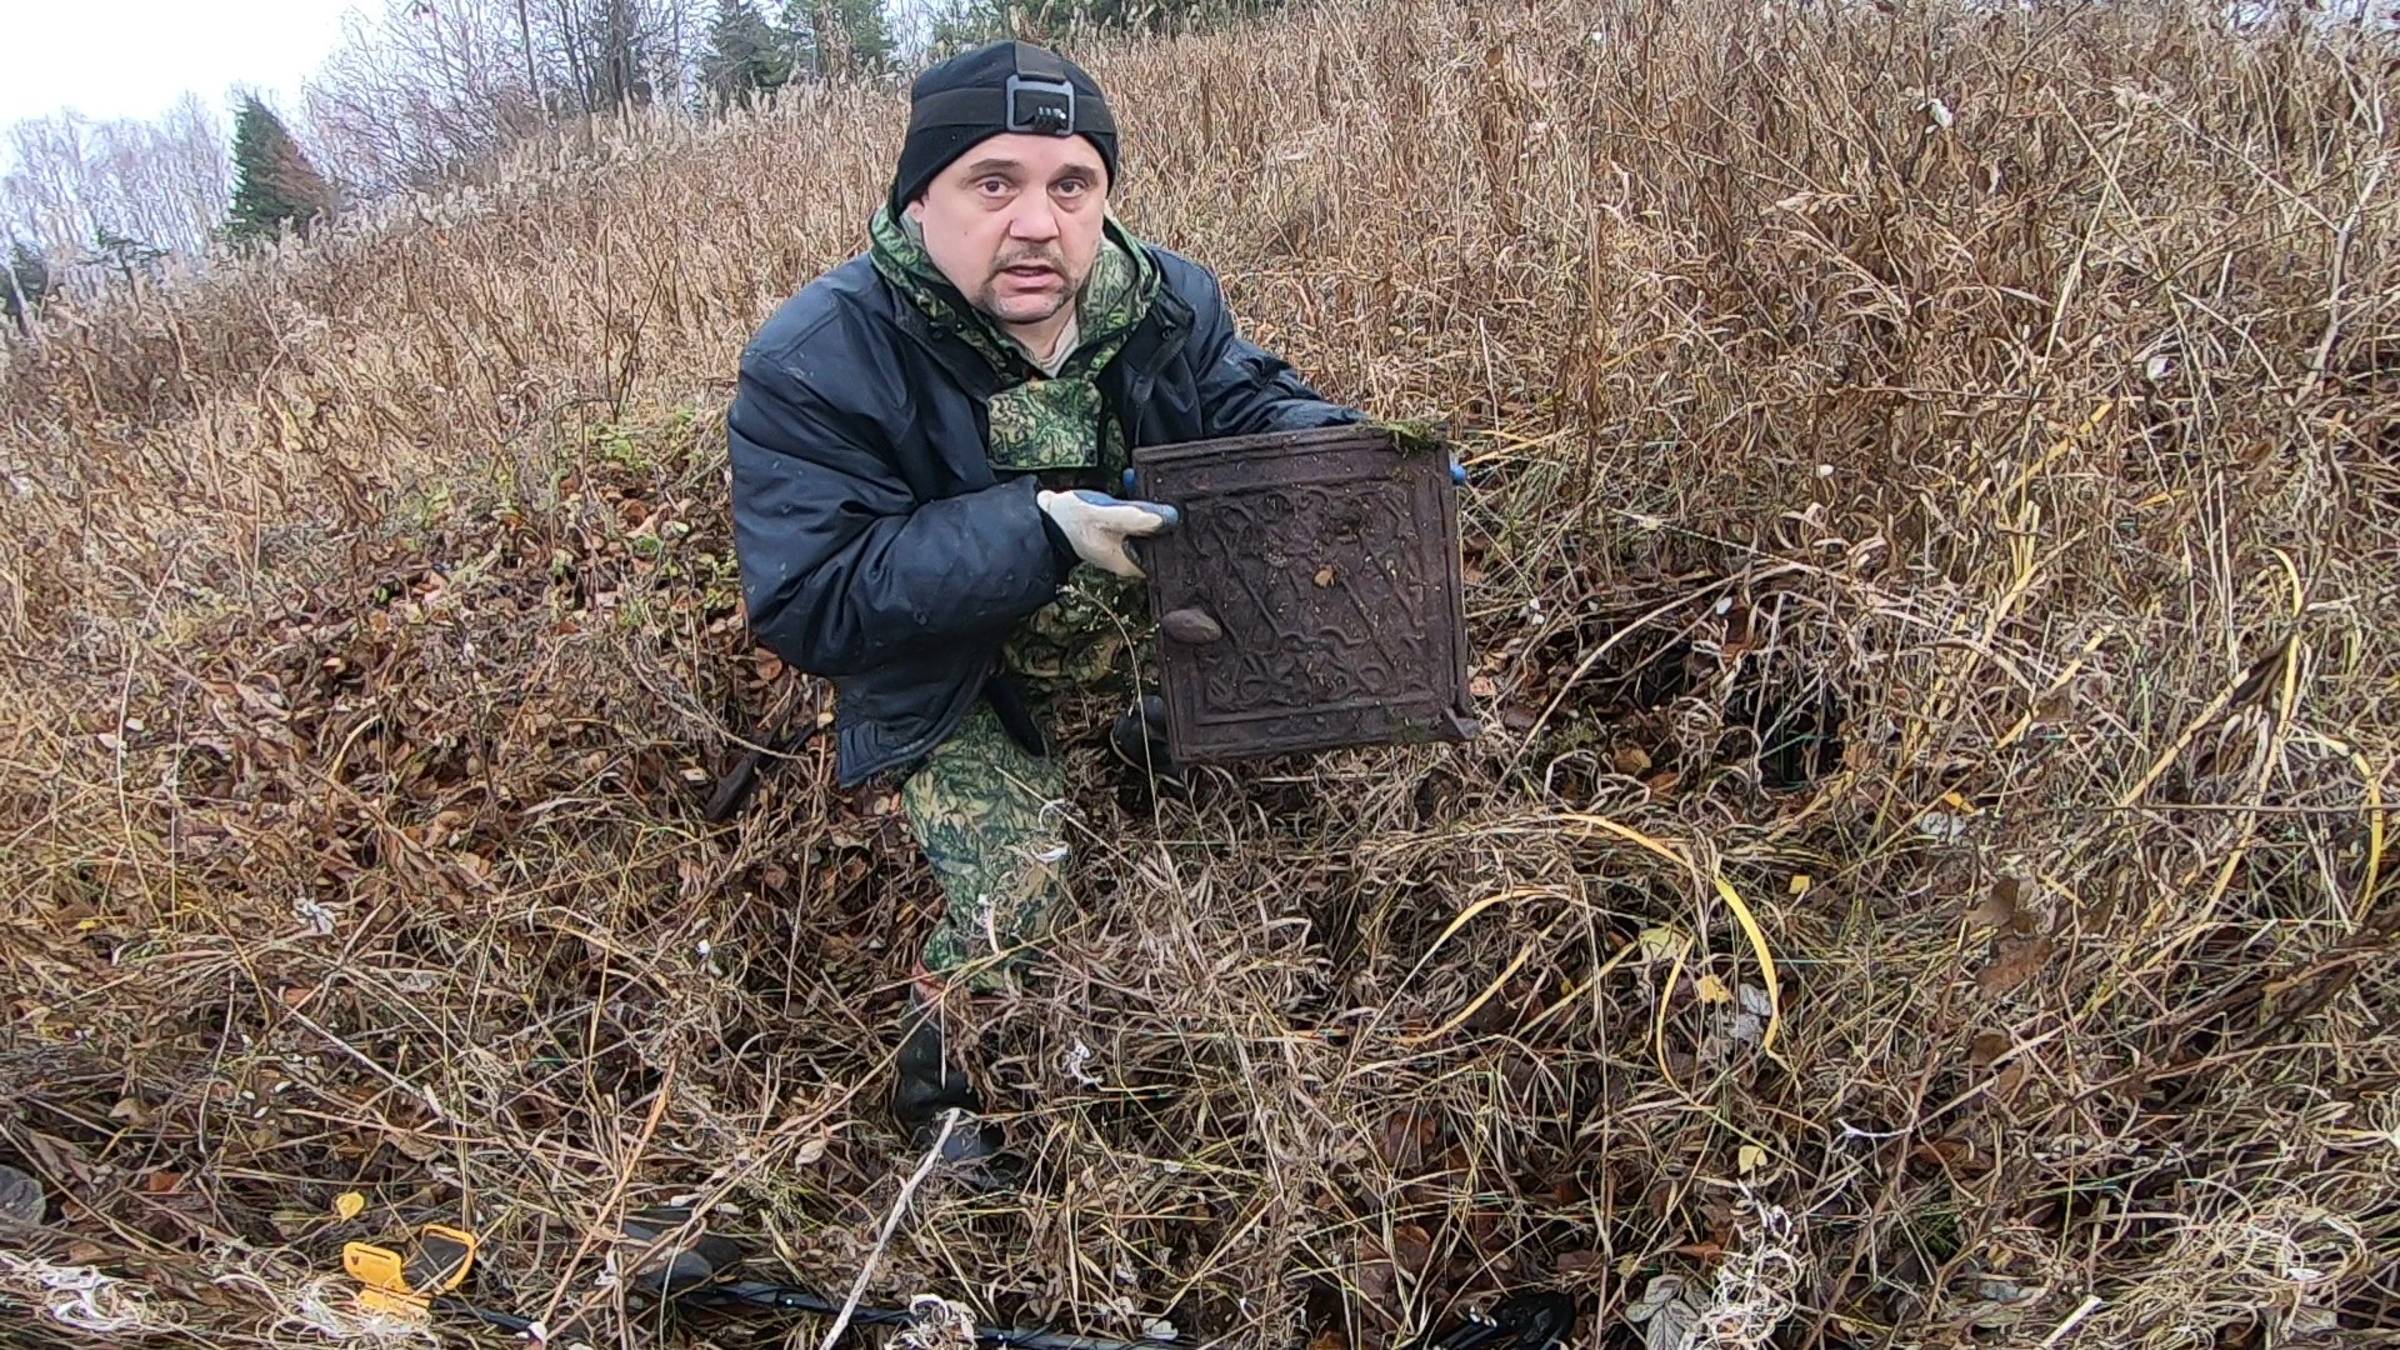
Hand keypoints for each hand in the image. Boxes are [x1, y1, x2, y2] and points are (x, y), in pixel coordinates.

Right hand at [1036, 489, 1179, 578]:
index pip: (1166, 553)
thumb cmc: (1070, 521)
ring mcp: (1120, 544)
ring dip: (1149, 503)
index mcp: (1130, 563)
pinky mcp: (1113, 530)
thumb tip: (1170, 517)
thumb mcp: (1107, 516)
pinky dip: (1134, 500)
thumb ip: (1137, 517)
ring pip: (1146, 525)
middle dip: (1165, 514)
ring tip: (1149, 480)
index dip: (1177, 534)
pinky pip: (1131, 516)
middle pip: (1159, 537)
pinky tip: (1133, 480)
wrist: (1042, 519)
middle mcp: (1128, 557)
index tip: (1183, 512)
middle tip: (1170, 491)